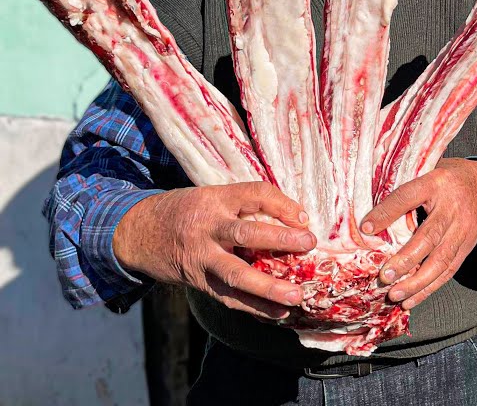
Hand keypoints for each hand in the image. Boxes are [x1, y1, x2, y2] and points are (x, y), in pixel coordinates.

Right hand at [113, 183, 315, 319]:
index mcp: (214, 200)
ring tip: (296, 296)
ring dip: (268, 288)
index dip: (281, 203)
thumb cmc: (186, 211)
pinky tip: (278, 314)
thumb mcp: (211, 196)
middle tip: (308, 243)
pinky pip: (228, 298)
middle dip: (279, 239)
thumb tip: (297, 218)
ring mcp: (201, 258)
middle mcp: (207, 228)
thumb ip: (246, 204)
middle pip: (245, 233)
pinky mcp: (198, 282)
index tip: (305, 217)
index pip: (253, 193)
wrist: (137, 233)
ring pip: (236, 274)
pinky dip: (254, 308)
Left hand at [359, 158, 476, 309]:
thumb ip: (405, 188)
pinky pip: (448, 271)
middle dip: (406, 259)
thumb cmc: (449, 180)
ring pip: (441, 260)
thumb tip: (371, 212)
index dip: (388, 212)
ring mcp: (461, 231)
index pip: (409, 196)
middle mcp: (451, 209)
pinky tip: (411, 300)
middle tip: (385, 275)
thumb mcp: (429, 172)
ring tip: (395, 294)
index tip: (366, 227)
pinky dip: (429, 288)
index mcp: (436, 183)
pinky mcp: (466, 247)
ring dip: (417, 282)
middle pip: (429, 236)